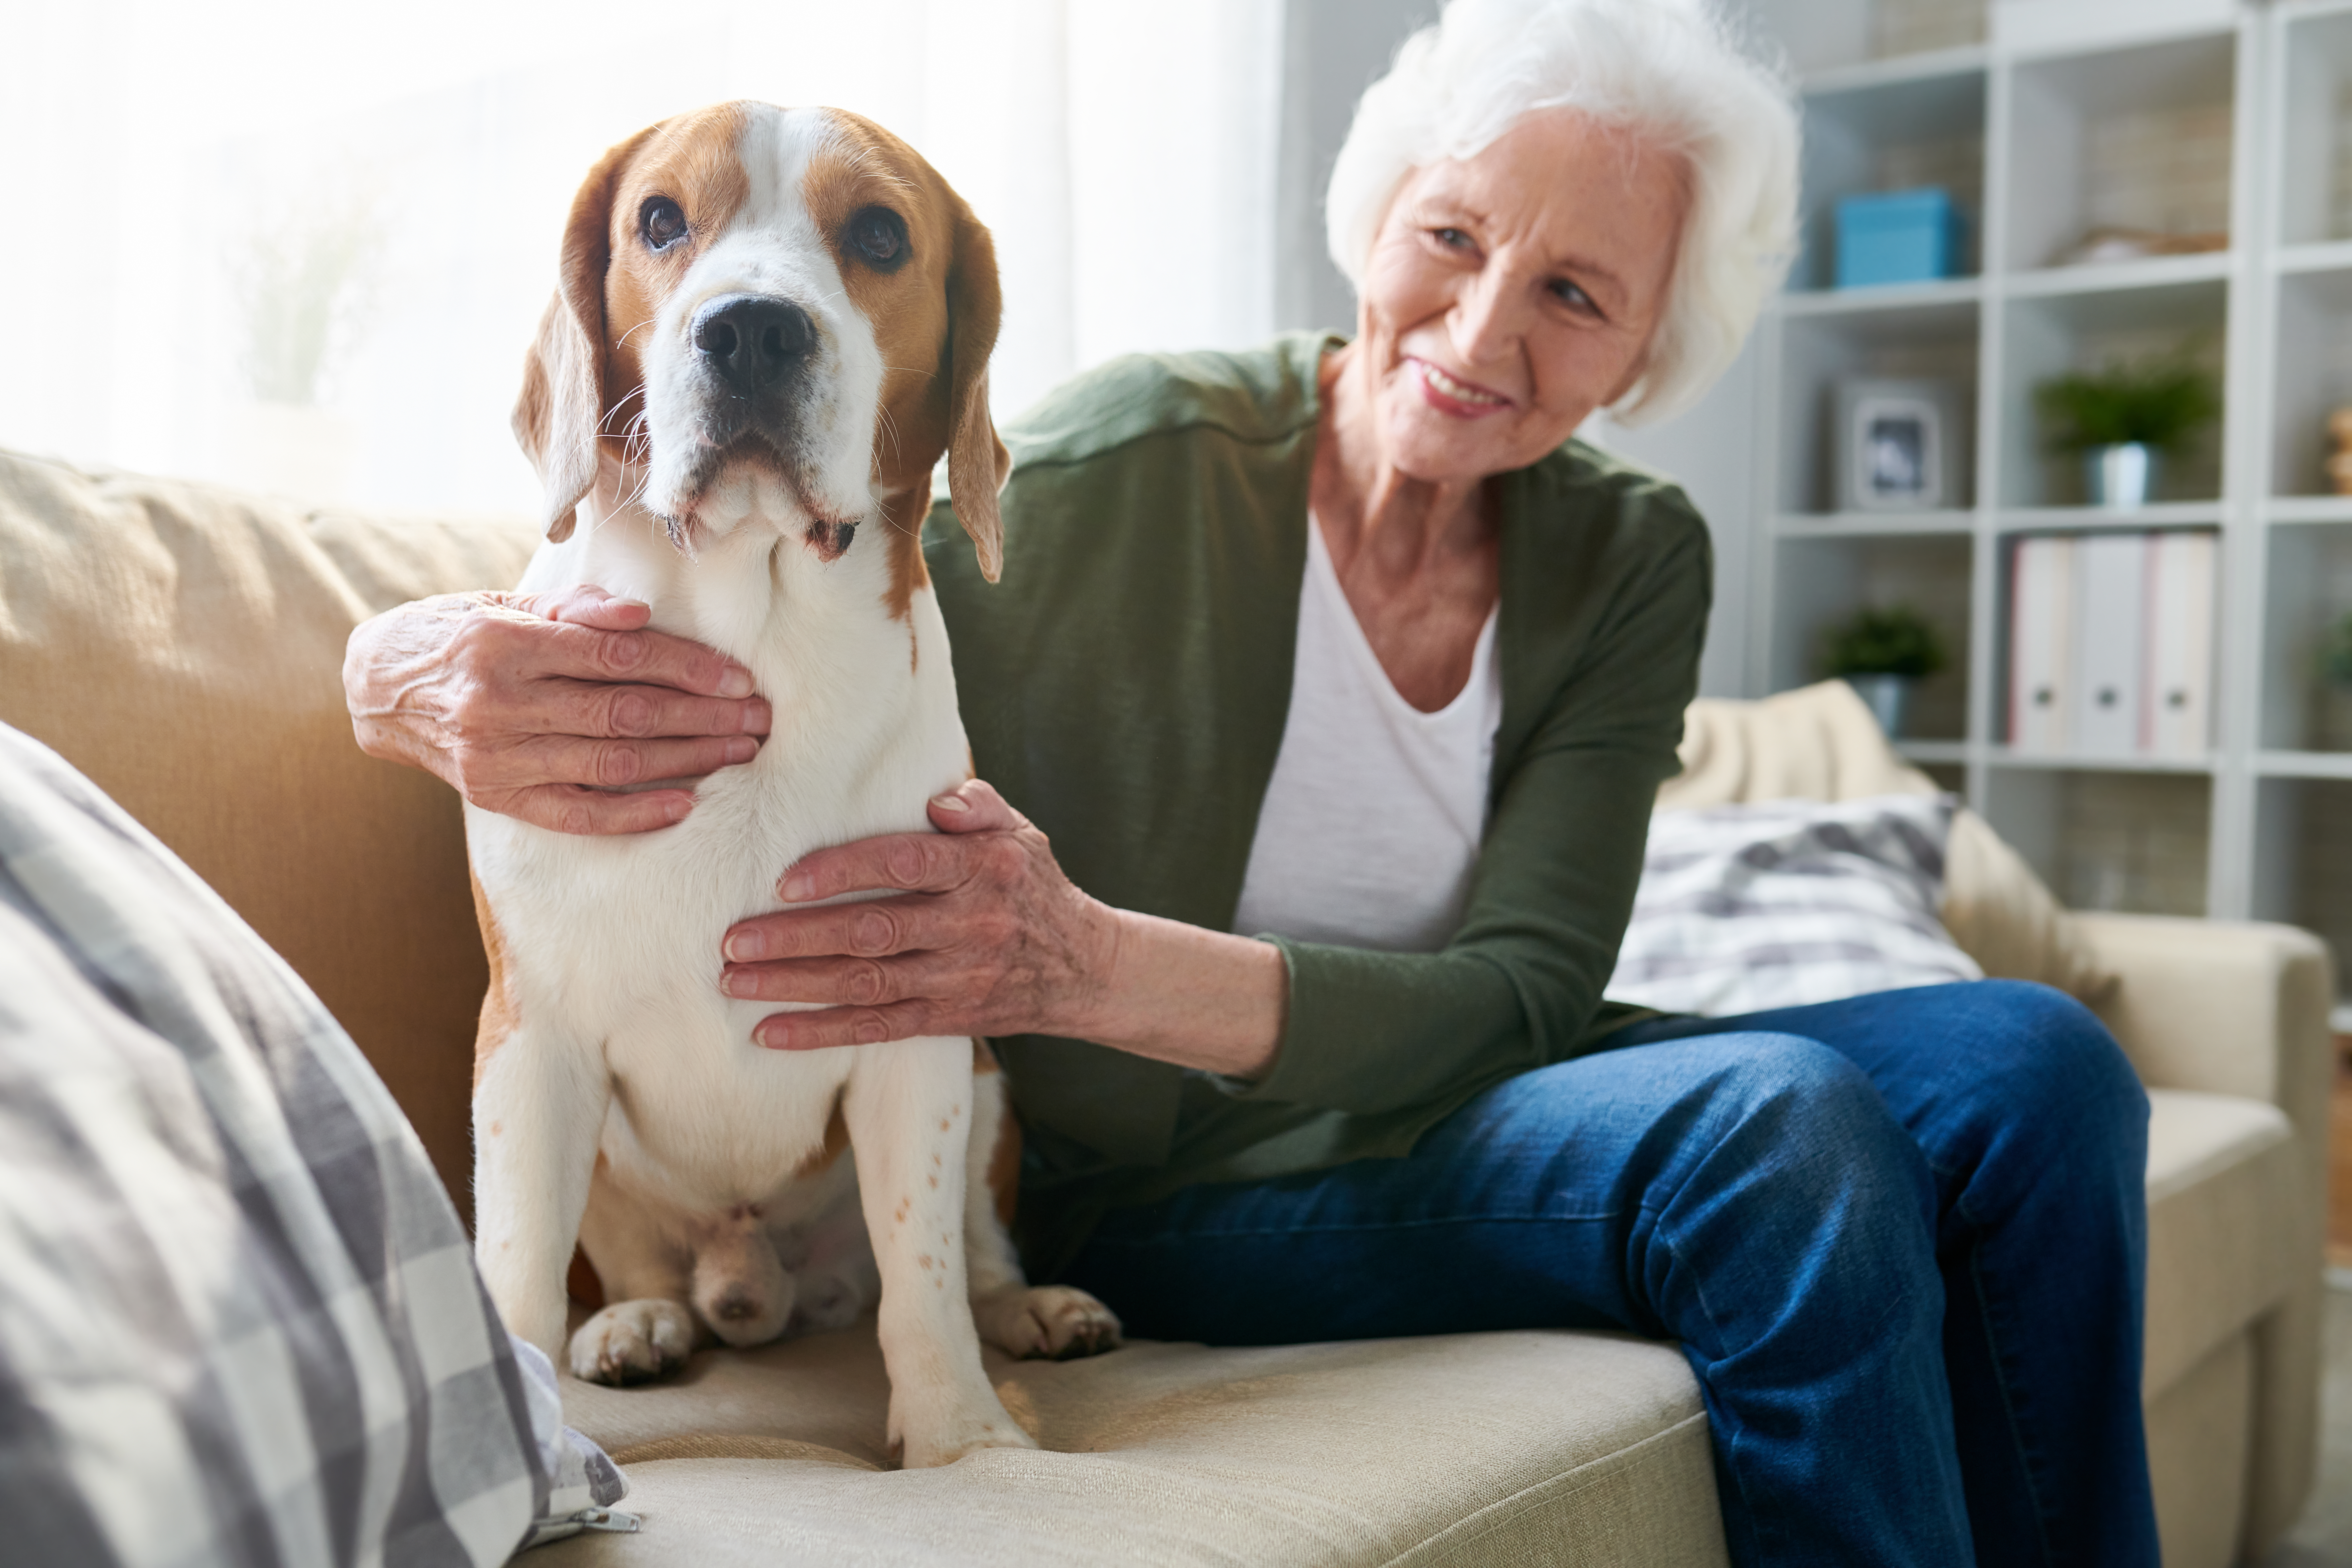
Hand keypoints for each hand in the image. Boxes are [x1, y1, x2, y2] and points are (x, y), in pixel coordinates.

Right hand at [343, 584, 771, 833]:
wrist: (380, 689)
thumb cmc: (459, 636)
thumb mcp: (506, 603)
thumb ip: (575, 610)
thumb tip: (641, 617)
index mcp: (505, 641)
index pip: (618, 657)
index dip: (688, 668)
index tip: (739, 678)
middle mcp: (500, 701)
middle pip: (627, 713)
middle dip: (704, 717)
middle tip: (759, 718)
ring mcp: (497, 756)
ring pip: (613, 763)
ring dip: (687, 761)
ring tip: (739, 752)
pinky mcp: (497, 797)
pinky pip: (578, 813)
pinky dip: (634, 815)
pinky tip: (683, 805)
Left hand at [718, 780, 1117, 1050]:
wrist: (1088, 969)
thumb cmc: (1034, 887)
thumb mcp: (1020, 833)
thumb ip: (977, 805)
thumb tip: (937, 799)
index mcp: (982, 869)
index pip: (903, 864)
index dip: (842, 872)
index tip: (785, 880)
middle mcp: (970, 925)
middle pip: (872, 931)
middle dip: (797, 937)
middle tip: (734, 939)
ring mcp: (958, 977)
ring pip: (866, 983)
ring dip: (795, 984)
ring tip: (736, 980)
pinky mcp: (949, 1018)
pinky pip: (878, 1028)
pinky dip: (821, 1032)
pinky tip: (772, 1032)